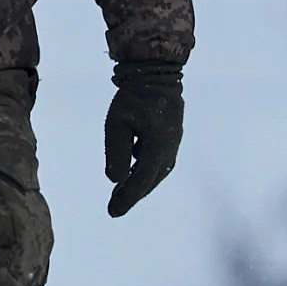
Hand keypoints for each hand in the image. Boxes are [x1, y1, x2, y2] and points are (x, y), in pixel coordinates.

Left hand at [104, 60, 182, 216]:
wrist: (156, 73)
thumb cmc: (132, 96)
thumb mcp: (116, 122)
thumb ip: (116, 151)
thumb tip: (115, 179)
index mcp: (158, 144)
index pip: (142, 179)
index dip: (127, 198)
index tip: (112, 212)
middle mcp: (170, 147)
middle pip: (151, 180)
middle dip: (132, 195)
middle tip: (114, 208)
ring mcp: (173, 142)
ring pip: (156, 172)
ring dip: (140, 184)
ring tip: (120, 194)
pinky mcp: (171, 137)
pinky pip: (158, 162)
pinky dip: (145, 172)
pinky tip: (131, 174)